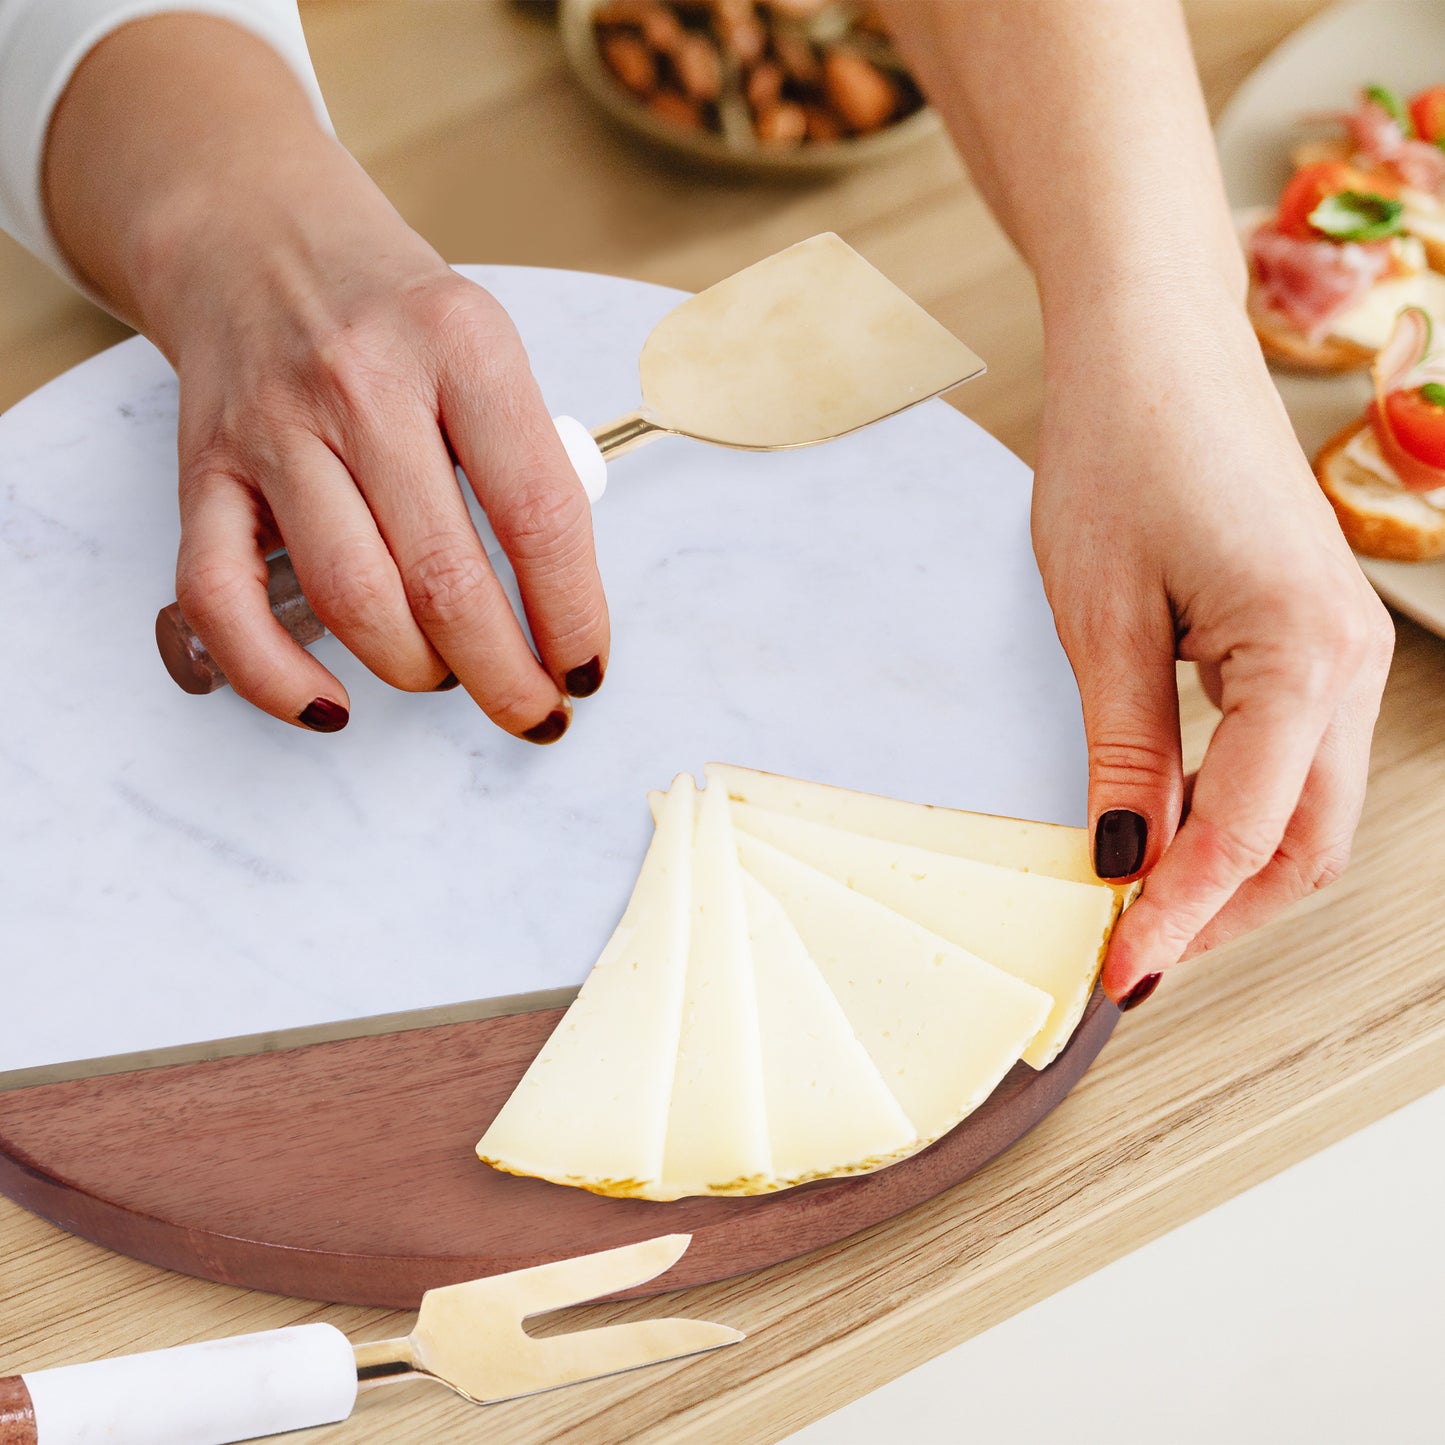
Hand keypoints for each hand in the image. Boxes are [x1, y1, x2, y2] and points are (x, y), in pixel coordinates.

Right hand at [44, 17, 607, 738]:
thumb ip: (523, 458)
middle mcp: (364, 383)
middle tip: (531, 711)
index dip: (574, 617)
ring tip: (445, 676)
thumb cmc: (392, 317)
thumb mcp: (484, 347)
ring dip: (416, 672)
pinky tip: (329, 703)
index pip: (540, 513)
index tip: (586, 671)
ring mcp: (275, 428)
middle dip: (504, 675)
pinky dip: (276, 675)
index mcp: (462, 345)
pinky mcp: (204, 471)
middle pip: (448, 578)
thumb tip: (555, 605)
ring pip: (354, 598)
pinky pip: (223, 601)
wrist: (254, 237)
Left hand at [1031, 278, 1393, 1004]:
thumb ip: (1127, 754)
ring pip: (1309, 812)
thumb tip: (1126, 865)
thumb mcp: (1101, 619)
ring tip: (1141, 908)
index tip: (1117, 974)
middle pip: (1305, 845)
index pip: (1246, 835)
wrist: (1153, 344)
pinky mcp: (1313, 638)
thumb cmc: (1121, 454)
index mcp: (1305, 657)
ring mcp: (1344, 651)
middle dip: (1219, 914)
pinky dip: (1240, 813)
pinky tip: (1173, 827)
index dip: (1179, 918)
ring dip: (1233, 872)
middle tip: (1128, 956)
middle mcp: (1352, 663)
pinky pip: (1296, 760)